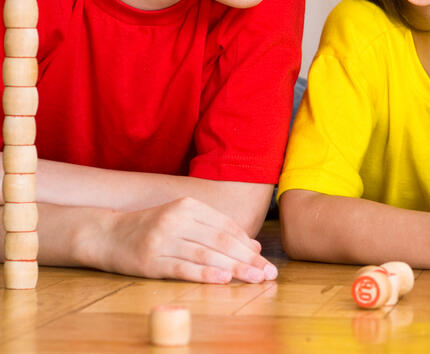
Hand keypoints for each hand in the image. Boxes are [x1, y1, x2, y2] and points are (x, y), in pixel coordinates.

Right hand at [90, 197, 276, 283]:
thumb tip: (253, 245)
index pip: (226, 226)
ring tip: (255, 278)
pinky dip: (206, 273)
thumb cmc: (151, 229)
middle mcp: (177, 219)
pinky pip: (184, 268)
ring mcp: (163, 239)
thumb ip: (216, 229)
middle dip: (248, 258)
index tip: (265, 259)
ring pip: (207, 254)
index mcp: (188, 206)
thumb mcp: (183, 220)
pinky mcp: (151, 260)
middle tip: (268, 272)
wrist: (105, 235)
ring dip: (235, 268)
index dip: (248, 244)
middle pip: (221, 240)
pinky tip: (224, 279)